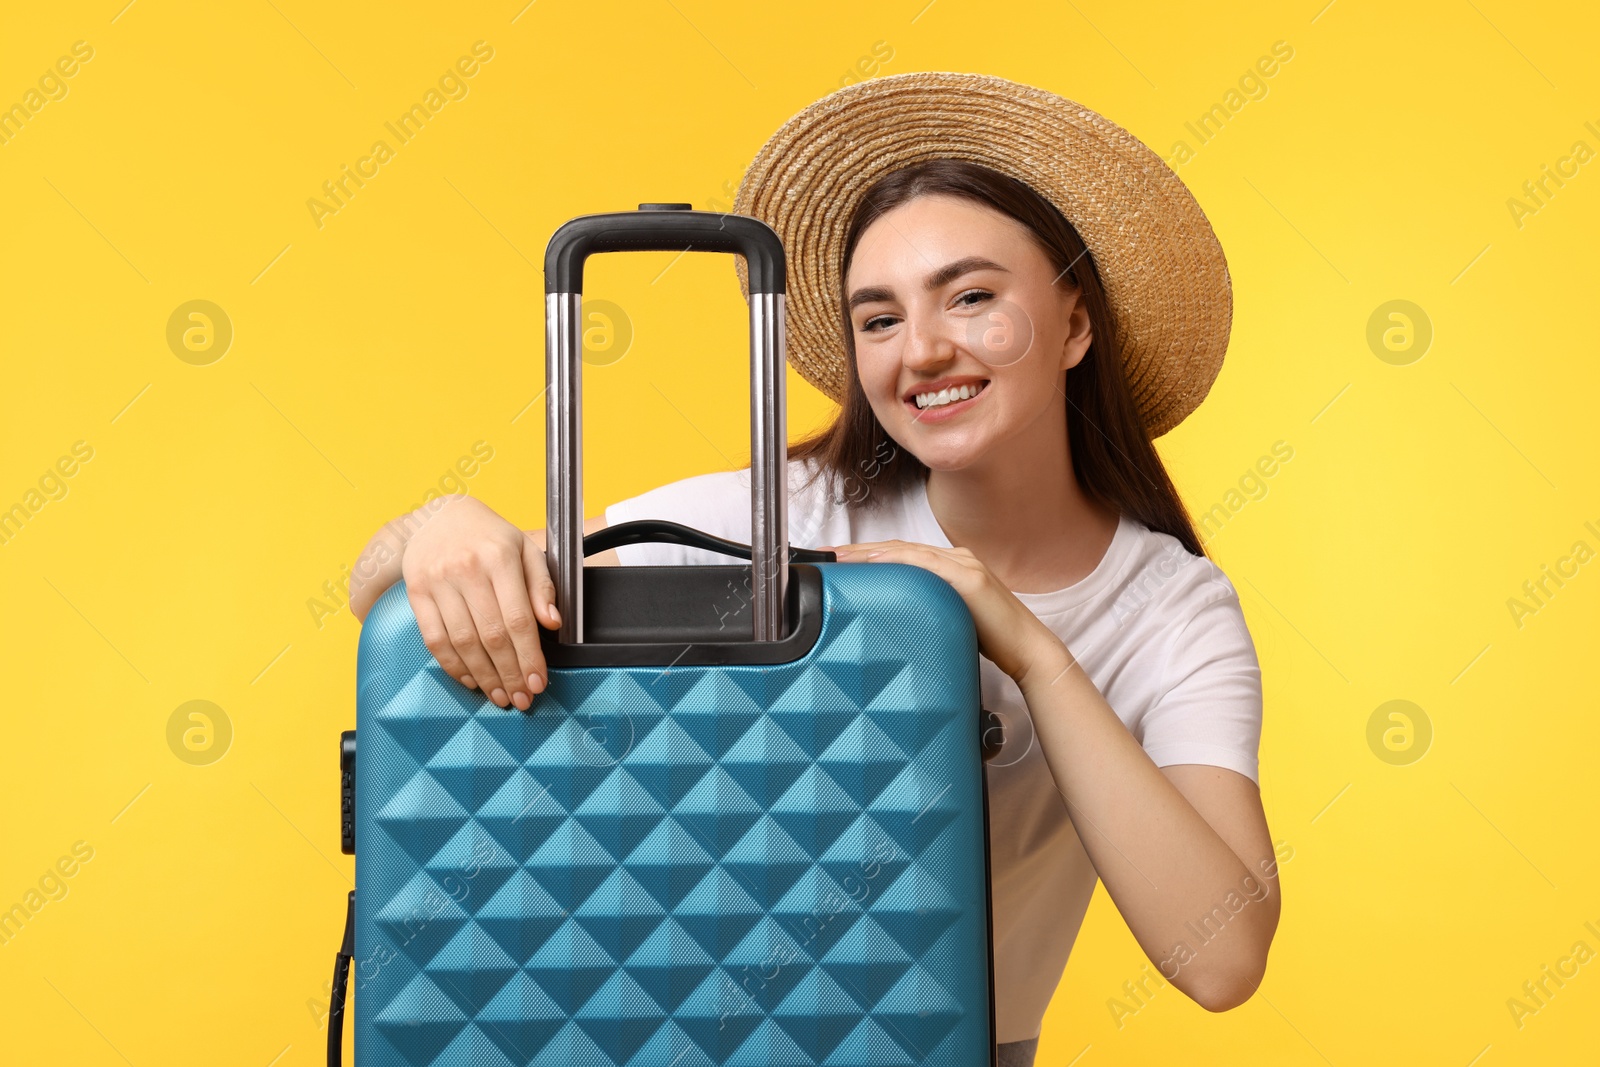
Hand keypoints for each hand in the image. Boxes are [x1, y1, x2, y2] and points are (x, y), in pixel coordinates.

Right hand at [400, 494, 559, 708]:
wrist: (440, 515)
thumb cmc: (489, 536)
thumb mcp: (525, 549)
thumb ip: (542, 586)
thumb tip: (552, 622)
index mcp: (499, 557)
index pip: (517, 619)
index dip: (529, 656)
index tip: (539, 681)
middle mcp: (466, 569)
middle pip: (491, 636)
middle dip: (510, 674)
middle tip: (522, 698)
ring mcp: (438, 582)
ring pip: (462, 643)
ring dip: (484, 676)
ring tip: (500, 695)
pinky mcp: (416, 593)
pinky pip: (434, 639)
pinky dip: (453, 665)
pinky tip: (471, 679)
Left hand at [821, 539, 1070, 687]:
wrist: (1028, 652)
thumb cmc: (990, 641)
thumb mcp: (948, 621)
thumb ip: (923, 613)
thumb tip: (889, 623)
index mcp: (951, 567)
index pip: (900, 556)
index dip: (866, 556)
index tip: (835, 563)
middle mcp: (956, 559)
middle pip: (897, 549)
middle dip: (858, 552)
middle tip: (825, 556)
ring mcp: (963, 565)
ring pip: (906, 553)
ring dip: (869, 554)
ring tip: (838, 559)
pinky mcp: (969, 578)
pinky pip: (926, 565)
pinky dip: (898, 561)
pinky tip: (875, 562)